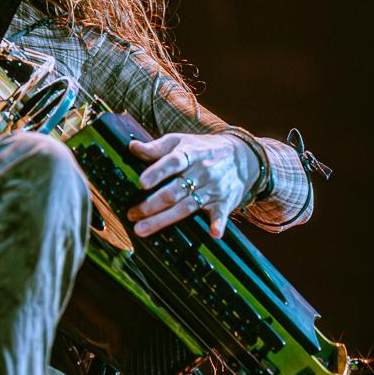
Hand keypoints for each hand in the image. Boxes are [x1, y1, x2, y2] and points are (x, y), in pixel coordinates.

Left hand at [126, 131, 258, 240]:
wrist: (241, 156)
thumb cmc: (202, 149)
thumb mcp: (180, 141)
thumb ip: (156, 148)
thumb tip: (132, 147)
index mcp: (189, 154)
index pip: (172, 162)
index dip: (157, 172)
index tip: (142, 183)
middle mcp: (201, 171)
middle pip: (174, 190)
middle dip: (151, 204)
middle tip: (132, 214)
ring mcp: (213, 188)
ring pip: (186, 206)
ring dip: (164, 219)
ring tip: (142, 229)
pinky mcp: (224, 202)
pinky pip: (221, 214)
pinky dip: (219, 223)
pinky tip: (214, 233)